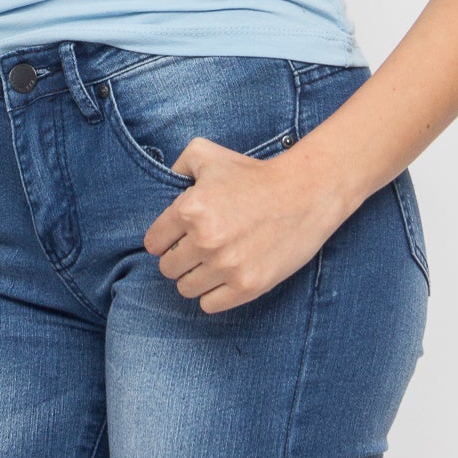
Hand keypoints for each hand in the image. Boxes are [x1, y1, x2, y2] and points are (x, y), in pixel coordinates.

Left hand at [143, 137, 345, 313]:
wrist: (303, 193)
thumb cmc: (253, 173)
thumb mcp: (207, 153)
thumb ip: (177, 164)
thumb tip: (165, 183)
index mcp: (190, 209)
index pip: (154, 242)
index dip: (163, 239)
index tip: (176, 237)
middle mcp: (204, 240)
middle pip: (167, 268)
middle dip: (178, 258)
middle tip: (197, 248)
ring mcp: (226, 266)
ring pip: (185, 288)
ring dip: (195, 277)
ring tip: (211, 262)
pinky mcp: (247, 286)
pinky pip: (209, 305)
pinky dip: (213, 294)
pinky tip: (225, 276)